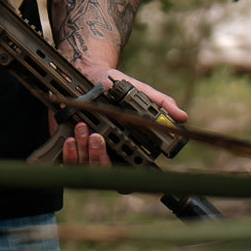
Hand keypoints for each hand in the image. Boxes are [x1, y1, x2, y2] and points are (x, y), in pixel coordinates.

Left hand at [56, 67, 187, 166]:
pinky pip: (68, 163)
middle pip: (105, 175)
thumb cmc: (114, 86)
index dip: (130, 177)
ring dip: (84, 150)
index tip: (129, 163)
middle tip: (99, 137)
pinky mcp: (68, 149)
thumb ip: (160, 104)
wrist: (86, 73)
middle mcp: (107, 154)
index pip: (130, 176)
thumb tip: (182, 117)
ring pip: (85, 170)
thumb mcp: (140, 91)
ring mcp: (86, 153)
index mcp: (125, 148)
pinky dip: (70, 152)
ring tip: (83, 128)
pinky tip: (72, 138)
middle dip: (100, 158)